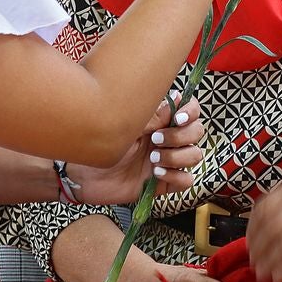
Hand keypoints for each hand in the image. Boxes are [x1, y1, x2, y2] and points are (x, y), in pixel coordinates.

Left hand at [72, 96, 204, 204]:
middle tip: (154, 140)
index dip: (191, 112)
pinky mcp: (164, 183)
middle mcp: (167, 138)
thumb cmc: (100, 144)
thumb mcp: (127, 125)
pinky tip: (156, 174)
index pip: (190, 111)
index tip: (178, 117)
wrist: (84, 174)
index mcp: (160, 120)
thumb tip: (178, 98)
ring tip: (152, 160)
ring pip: (195, 155)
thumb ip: (155, 116)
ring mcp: (167, 160)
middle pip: (197, 132)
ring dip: (176, 156)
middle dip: (180, 136)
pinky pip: (186, 180)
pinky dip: (175, 176)